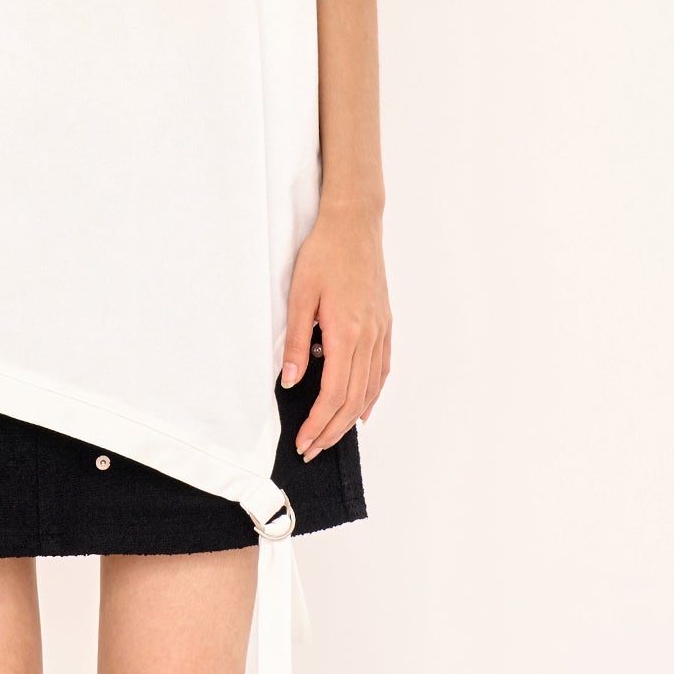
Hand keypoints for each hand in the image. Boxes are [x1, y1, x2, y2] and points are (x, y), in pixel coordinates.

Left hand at [282, 194, 390, 457]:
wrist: (354, 224)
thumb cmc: (324, 254)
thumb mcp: (299, 295)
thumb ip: (295, 341)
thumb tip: (289, 380)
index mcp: (346, 333)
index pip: (333, 394)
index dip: (319, 423)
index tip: (304, 441)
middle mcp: (369, 337)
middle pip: (353, 399)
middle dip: (332, 430)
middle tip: (313, 449)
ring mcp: (380, 331)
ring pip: (369, 388)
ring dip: (351, 418)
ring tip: (332, 436)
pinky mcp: (384, 323)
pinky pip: (380, 370)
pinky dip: (371, 394)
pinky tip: (362, 406)